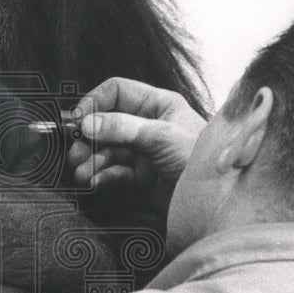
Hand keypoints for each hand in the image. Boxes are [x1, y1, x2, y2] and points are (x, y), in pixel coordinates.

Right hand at [68, 77, 205, 213]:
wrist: (218, 201)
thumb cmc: (202, 160)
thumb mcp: (161, 137)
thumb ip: (122, 127)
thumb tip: (88, 123)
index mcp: (158, 105)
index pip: (117, 92)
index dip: (95, 102)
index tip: (78, 119)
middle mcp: (149, 125)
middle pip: (107, 124)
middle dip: (89, 138)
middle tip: (75, 152)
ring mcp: (144, 152)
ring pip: (107, 150)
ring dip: (92, 160)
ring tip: (82, 171)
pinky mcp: (142, 177)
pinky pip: (114, 171)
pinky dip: (102, 175)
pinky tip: (96, 181)